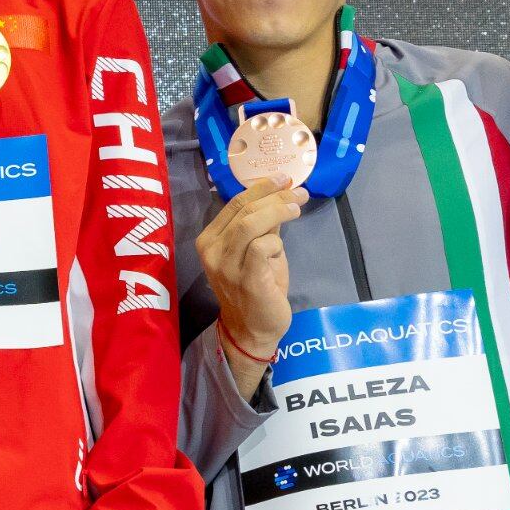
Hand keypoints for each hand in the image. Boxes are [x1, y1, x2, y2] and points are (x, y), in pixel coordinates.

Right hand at [194, 178, 304, 388]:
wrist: (252, 330)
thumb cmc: (255, 288)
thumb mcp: (257, 251)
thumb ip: (262, 227)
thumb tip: (280, 196)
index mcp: (210, 240)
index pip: (234, 203)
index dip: (260, 187)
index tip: (284, 179)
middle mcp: (212, 251)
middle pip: (243, 209)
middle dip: (275, 195)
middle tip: (299, 193)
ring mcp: (226, 266)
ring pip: (250, 223)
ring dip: (278, 211)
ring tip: (297, 208)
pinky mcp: (246, 279)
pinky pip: (261, 247)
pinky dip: (275, 242)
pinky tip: (280, 248)